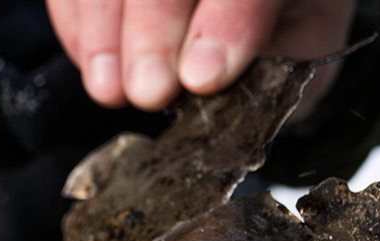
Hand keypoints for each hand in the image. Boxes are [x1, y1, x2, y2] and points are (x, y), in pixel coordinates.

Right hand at [46, 0, 355, 111]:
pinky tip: (95, 66)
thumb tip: (205, 77)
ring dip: (103, 31)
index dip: (226, 22)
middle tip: (148, 91)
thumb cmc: (284, 26)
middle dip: (152, 31)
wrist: (255, 11)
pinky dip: (78, 24)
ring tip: (110, 89)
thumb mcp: (301, 44)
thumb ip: (269, 55)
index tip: (202, 78)